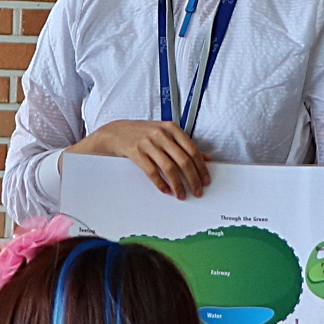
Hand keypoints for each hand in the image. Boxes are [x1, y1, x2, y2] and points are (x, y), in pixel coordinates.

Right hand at [75, 119, 211, 198]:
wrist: (116, 132)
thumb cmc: (144, 134)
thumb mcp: (166, 135)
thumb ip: (185, 145)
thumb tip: (207, 159)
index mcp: (172, 128)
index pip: (192, 150)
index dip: (201, 168)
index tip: (206, 181)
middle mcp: (161, 134)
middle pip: (183, 160)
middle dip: (193, 179)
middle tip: (197, 192)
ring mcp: (148, 143)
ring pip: (169, 168)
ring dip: (178, 184)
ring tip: (182, 195)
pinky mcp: (136, 152)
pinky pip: (152, 171)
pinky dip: (160, 183)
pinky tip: (166, 190)